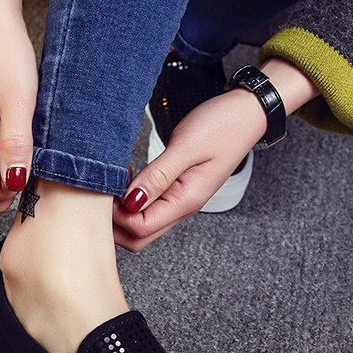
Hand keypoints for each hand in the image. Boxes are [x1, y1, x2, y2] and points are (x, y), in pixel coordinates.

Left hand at [112, 58, 319, 250]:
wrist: (247, 114)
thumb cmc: (222, 126)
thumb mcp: (187, 147)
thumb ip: (157, 176)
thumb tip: (130, 201)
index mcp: (185, 202)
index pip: (139, 228)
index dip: (117, 214)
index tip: (107, 186)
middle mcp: (182, 208)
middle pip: (138, 238)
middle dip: (114, 222)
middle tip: (105, 190)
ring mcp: (179, 202)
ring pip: (142, 226)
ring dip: (122, 212)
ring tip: (115, 181)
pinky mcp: (177, 191)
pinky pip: (148, 209)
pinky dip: (130, 201)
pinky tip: (126, 179)